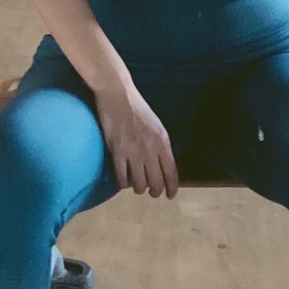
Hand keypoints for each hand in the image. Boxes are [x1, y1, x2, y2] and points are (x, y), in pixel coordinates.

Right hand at [91, 79, 179, 197]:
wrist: (117, 93)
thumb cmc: (136, 108)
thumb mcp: (156, 126)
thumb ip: (160, 145)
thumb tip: (161, 164)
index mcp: (162, 141)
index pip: (171, 172)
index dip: (172, 188)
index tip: (170, 195)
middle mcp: (150, 149)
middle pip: (156, 182)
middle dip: (155, 192)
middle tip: (151, 192)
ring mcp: (133, 151)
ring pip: (139, 184)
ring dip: (138, 189)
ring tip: (136, 186)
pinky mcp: (117, 151)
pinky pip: (121, 178)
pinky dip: (123, 183)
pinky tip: (123, 181)